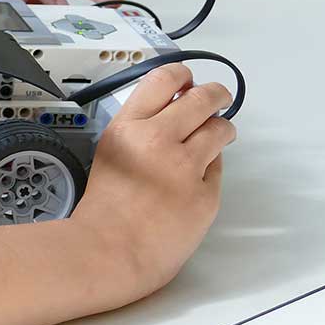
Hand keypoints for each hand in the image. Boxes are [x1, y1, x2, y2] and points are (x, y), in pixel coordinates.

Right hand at [72, 63, 234, 300]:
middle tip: (217, 98)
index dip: (182, 74)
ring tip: (215, 137)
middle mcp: (158, 140)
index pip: (164, 79)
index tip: (187, 80)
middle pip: (203, 98)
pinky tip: (193, 181)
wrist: (108, 250)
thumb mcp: (111, 152)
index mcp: (127, 127)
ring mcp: (186, 167)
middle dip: (216, 94)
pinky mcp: (207, 194)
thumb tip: (175, 111)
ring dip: (221, 129)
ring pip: (221, 129)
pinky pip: (217, 169)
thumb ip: (139, 128)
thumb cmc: (103, 206)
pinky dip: (209, 170)